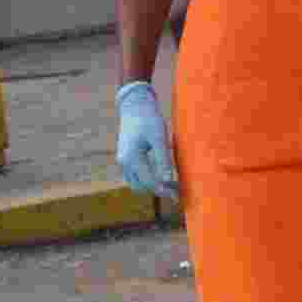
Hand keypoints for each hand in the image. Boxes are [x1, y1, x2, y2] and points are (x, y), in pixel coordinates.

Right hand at [116, 82, 179, 198]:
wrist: (134, 104)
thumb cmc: (149, 118)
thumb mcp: (159, 137)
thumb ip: (163, 159)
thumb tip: (168, 180)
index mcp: (132, 158)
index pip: (149, 182)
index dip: (164, 191)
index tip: (178, 197)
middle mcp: (124, 162)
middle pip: (142, 186)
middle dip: (159, 190)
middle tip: (177, 192)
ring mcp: (123, 160)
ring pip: (136, 182)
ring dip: (151, 185)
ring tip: (171, 185)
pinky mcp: (125, 156)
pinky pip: (134, 174)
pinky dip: (146, 178)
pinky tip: (160, 175)